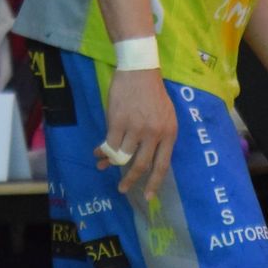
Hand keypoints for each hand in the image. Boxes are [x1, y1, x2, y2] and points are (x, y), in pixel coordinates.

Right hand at [94, 68, 175, 199]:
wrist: (139, 70)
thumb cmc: (153, 93)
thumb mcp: (166, 116)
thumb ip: (159, 137)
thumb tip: (147, 158)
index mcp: (169, 133)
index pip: (162, 165)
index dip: (154, 183)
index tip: (147, 197)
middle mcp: (154, 133)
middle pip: (141, 165)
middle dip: (130, 180)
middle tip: (122, 189)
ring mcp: (135, 127)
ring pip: (122, 155)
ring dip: (111, 162)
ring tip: (103, 165)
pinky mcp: (118, 120)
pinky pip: (110, 143)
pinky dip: (102, 150)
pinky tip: (98, 152)